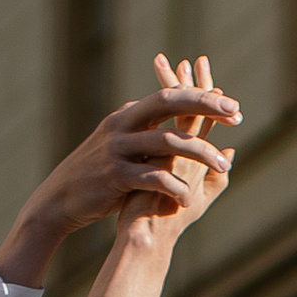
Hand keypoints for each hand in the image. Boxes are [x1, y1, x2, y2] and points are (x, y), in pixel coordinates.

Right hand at [0, 78, 241, 282]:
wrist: (59, 200)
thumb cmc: (99, 177)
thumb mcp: (124, 147)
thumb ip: (150, 134)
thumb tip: (184, 125)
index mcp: (128, 114)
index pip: (171, 96)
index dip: (202, 98)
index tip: (232, 106)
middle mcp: (123, 124)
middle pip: (170, 103)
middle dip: (205, 106)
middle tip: (237, 115)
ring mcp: (117, 148)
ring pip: (168, 141)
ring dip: (201, 152)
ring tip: (224, 165)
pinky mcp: (114, 176)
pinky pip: (153, 176)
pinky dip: (175, 186)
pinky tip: (189, 198)